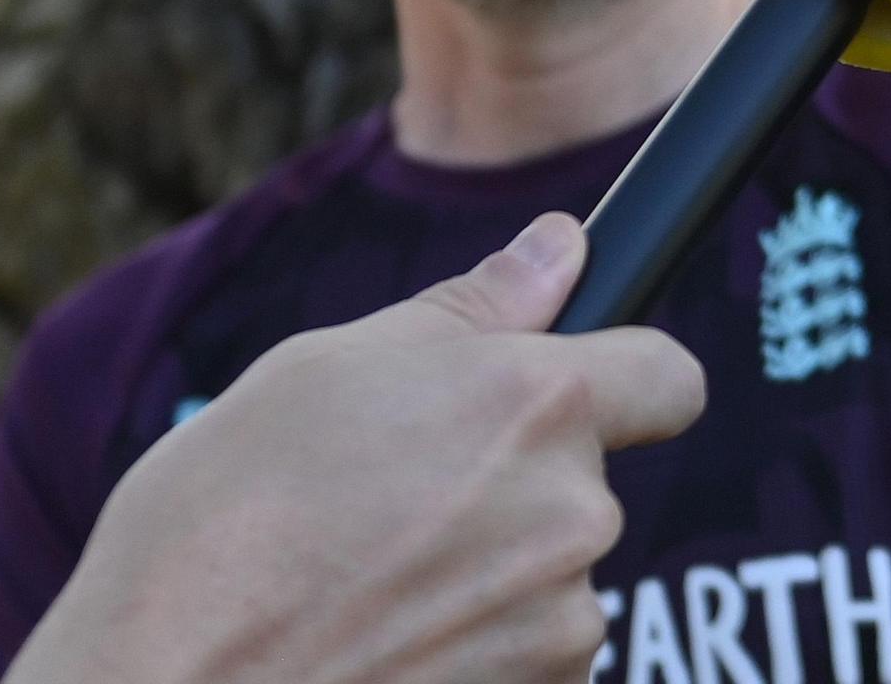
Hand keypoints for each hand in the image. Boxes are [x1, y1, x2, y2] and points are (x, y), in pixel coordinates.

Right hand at [8, 211, 705, 683]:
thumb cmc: (221, 522)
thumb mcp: (324, 371)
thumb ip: (470, 313)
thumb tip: (560, 247)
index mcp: (535, 402)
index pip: (668, 377)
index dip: (629, 378)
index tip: (586, 392)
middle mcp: (574, 511)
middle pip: (585, 481)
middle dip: (513, 484)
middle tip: (390, 500)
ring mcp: (562, 620)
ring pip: (552, 573)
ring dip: (489, 573)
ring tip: (364, 580)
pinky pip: (528, 654)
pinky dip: (472, 649)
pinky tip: (381, 642)